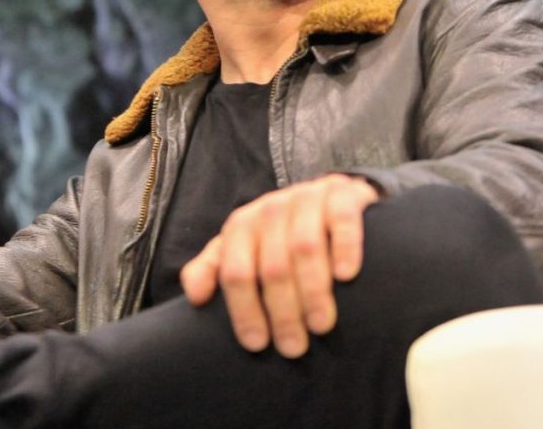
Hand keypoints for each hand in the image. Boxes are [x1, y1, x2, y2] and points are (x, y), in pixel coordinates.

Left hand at [180, 173, 379, 358]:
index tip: (257, 344)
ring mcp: (306, 199)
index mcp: (241, 226)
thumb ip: (213, 268)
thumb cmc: (279, 233)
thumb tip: (196, 297)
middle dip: (282, 312)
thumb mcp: (243, 247)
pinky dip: (344, 248)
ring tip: (320, 326)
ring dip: (313, 290)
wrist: (326, 195)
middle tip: (294, 347)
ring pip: (305, 247)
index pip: (236, 272)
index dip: (244, 310)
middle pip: (272, 266)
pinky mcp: (341, 194)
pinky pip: (342, 221)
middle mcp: (271, 209)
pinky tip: (346, 276)